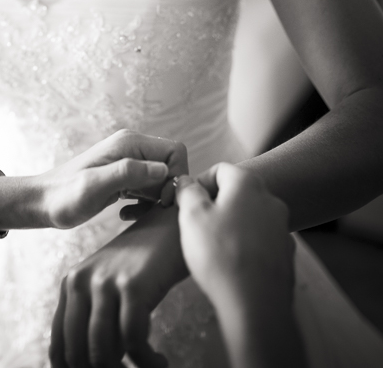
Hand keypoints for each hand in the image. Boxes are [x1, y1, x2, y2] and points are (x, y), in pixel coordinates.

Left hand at [40, 128, 187, 228]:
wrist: (43, 202)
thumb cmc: (65, 195)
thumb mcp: (94, 186)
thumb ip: (128, 173)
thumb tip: (163, 169)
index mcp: (130, 143)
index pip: (175, 151)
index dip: (176, 176)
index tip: (162, 201)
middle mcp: (132, 148)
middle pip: (171, 165)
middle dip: (168, 191)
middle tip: (150, 212)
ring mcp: (128, 162)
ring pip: (162, 179)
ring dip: (156, 200)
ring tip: (133, 214)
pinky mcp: (124, 178)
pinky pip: (150, 188)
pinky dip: (146, 203)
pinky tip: (127, 214)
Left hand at [50, 203, 186, 367]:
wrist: (173, 225)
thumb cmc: (144, 263)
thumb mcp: (109, 285)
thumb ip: (93, 317)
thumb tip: (90, 365)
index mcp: (71, 284)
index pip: (59, 347)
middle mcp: (81, 281)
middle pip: (78, 354)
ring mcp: (106, 282)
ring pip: (103, 352)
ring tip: (149, 366)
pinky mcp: (133, 285)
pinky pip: (133, 341)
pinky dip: (147, 361)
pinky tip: (160, 362)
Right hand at [176, 163, 294, 316]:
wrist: (255, 303)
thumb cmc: (220, 254)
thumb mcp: (191, 216)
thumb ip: (188, 191)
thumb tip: (187, 182)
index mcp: (247, 183)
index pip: (220, 169)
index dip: (200, 183)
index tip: (188, 202)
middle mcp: (270, 199)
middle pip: (237, 192)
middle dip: (216, 204)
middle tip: (198, 225)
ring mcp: (282, 226)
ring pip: (250, 216)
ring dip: (233, 224)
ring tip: (215, 246)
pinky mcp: (286, 252)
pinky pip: (261, 238)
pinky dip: (247, 243)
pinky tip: (234, 261)